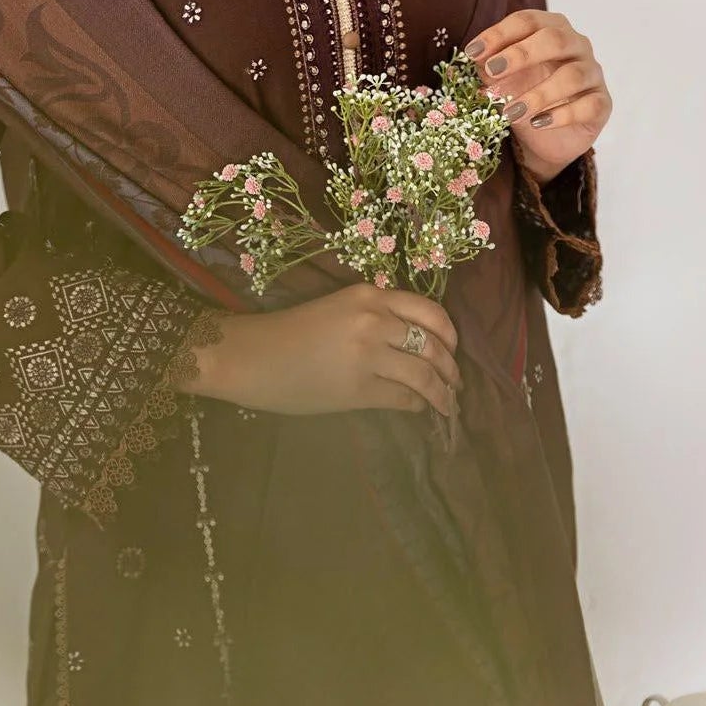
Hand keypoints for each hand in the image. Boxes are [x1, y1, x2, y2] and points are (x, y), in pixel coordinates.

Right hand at [182, 282, 463, 419]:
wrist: (250, 356)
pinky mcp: (359, 389)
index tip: (454, 349)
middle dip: (451, 369)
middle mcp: (375, 320)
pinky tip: (417, 409)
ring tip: (447, 404)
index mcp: (369, 295)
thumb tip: (415, 344)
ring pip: (425, 375)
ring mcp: (369, 355)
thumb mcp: (338, 310)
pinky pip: (404, 398)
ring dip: (442, 394)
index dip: (450, 334)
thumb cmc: (287, 333)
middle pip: (434, 346)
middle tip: (455, 384)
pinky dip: (417, 405)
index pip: (430, 311)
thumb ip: (376, 318)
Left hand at [464, 8, 612, 185]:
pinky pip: (588, 105)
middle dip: (521, 55)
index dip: (499, 34)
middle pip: (554, 39)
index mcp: (551, 28)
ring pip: (572, 76)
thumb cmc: (523, 93)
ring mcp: (593, 73)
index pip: (527, 21)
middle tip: (492, 72)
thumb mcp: (500, 80)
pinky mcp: (601, 103)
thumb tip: (461, 62)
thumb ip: (485, 67)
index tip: (471, 53)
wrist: (546, 136)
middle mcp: (577, 44)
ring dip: (538, 93)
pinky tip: (538, 124)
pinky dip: (561, 115)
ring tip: (510, 111)